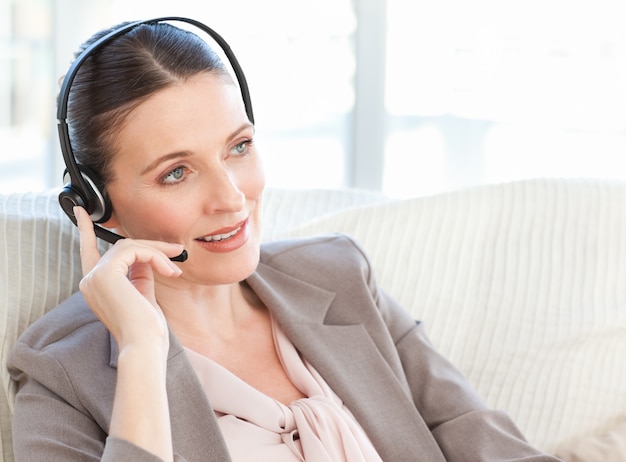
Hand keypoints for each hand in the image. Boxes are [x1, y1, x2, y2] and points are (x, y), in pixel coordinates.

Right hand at [74, 206, 182, 349]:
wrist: (144, 346)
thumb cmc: (147, 330)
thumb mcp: (143, 296)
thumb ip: (140, 274)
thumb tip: (147, 257)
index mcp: (96, 287)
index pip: (88, 251)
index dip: (84, 229)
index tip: (82, 211)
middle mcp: (89, 280)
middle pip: (121, 247)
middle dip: (152, 247)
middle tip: (178, 252)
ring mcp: (94, 277)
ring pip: (129, 245)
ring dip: (158, 252)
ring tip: (176, 267)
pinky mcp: (105, 273)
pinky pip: (134, 250)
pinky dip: (156, 256)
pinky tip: (169, 271)